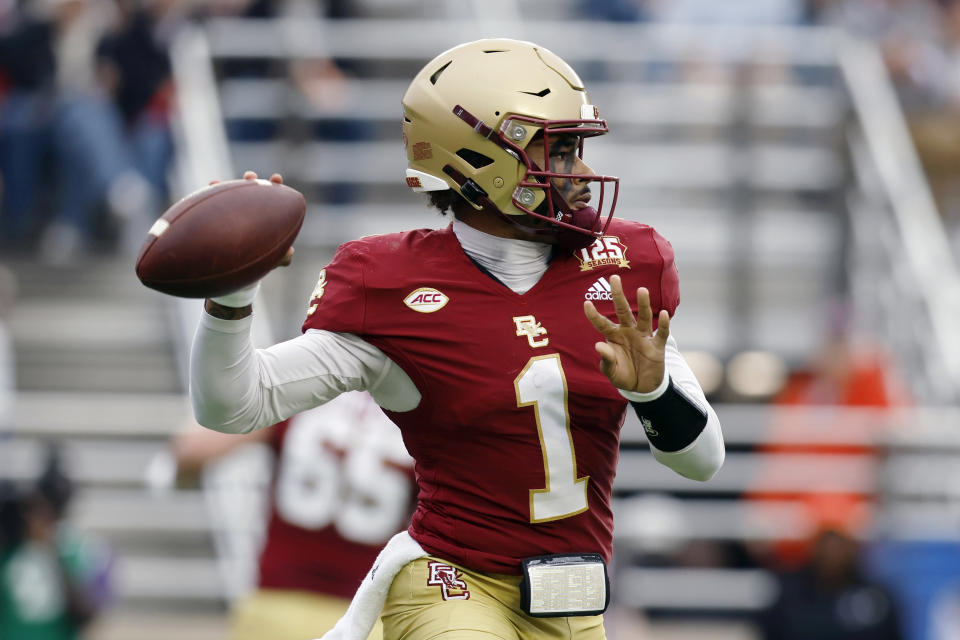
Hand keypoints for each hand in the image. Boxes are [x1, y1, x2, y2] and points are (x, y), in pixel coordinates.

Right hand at [204, 171, 293, 317]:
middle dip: (250, 181)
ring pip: (227, 197)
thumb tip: (289, 253)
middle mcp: (248, 211)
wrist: (235, 268)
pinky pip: (209, 208)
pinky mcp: (214, 218)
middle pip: (250, 192)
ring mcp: (230, 213)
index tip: (276, 178)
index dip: (275, 188)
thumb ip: (281, 257)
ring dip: (223, 188)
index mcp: (265, 216)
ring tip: (216, 184)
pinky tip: (203, 193)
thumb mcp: (271, 259)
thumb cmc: (257, 259)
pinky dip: (207, 200)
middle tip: (249, 176)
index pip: (271, 198)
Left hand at [583, 274, 669, 392]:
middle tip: (614, 277)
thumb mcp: (611, 371)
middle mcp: (628, 332)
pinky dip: (664, 324)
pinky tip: (664, 314)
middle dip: (618, 295)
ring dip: (643, 304)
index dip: (594, 315)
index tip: (586, 303)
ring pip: (644, 317)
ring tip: (641, 290)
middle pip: (623, 310)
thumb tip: (598, 345)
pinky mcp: (657, 346)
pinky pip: (662, 333)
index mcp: (614, 336)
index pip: (602, 323)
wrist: (642, 387)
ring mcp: (644, 337)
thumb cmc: (623, 375)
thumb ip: (606, 359)